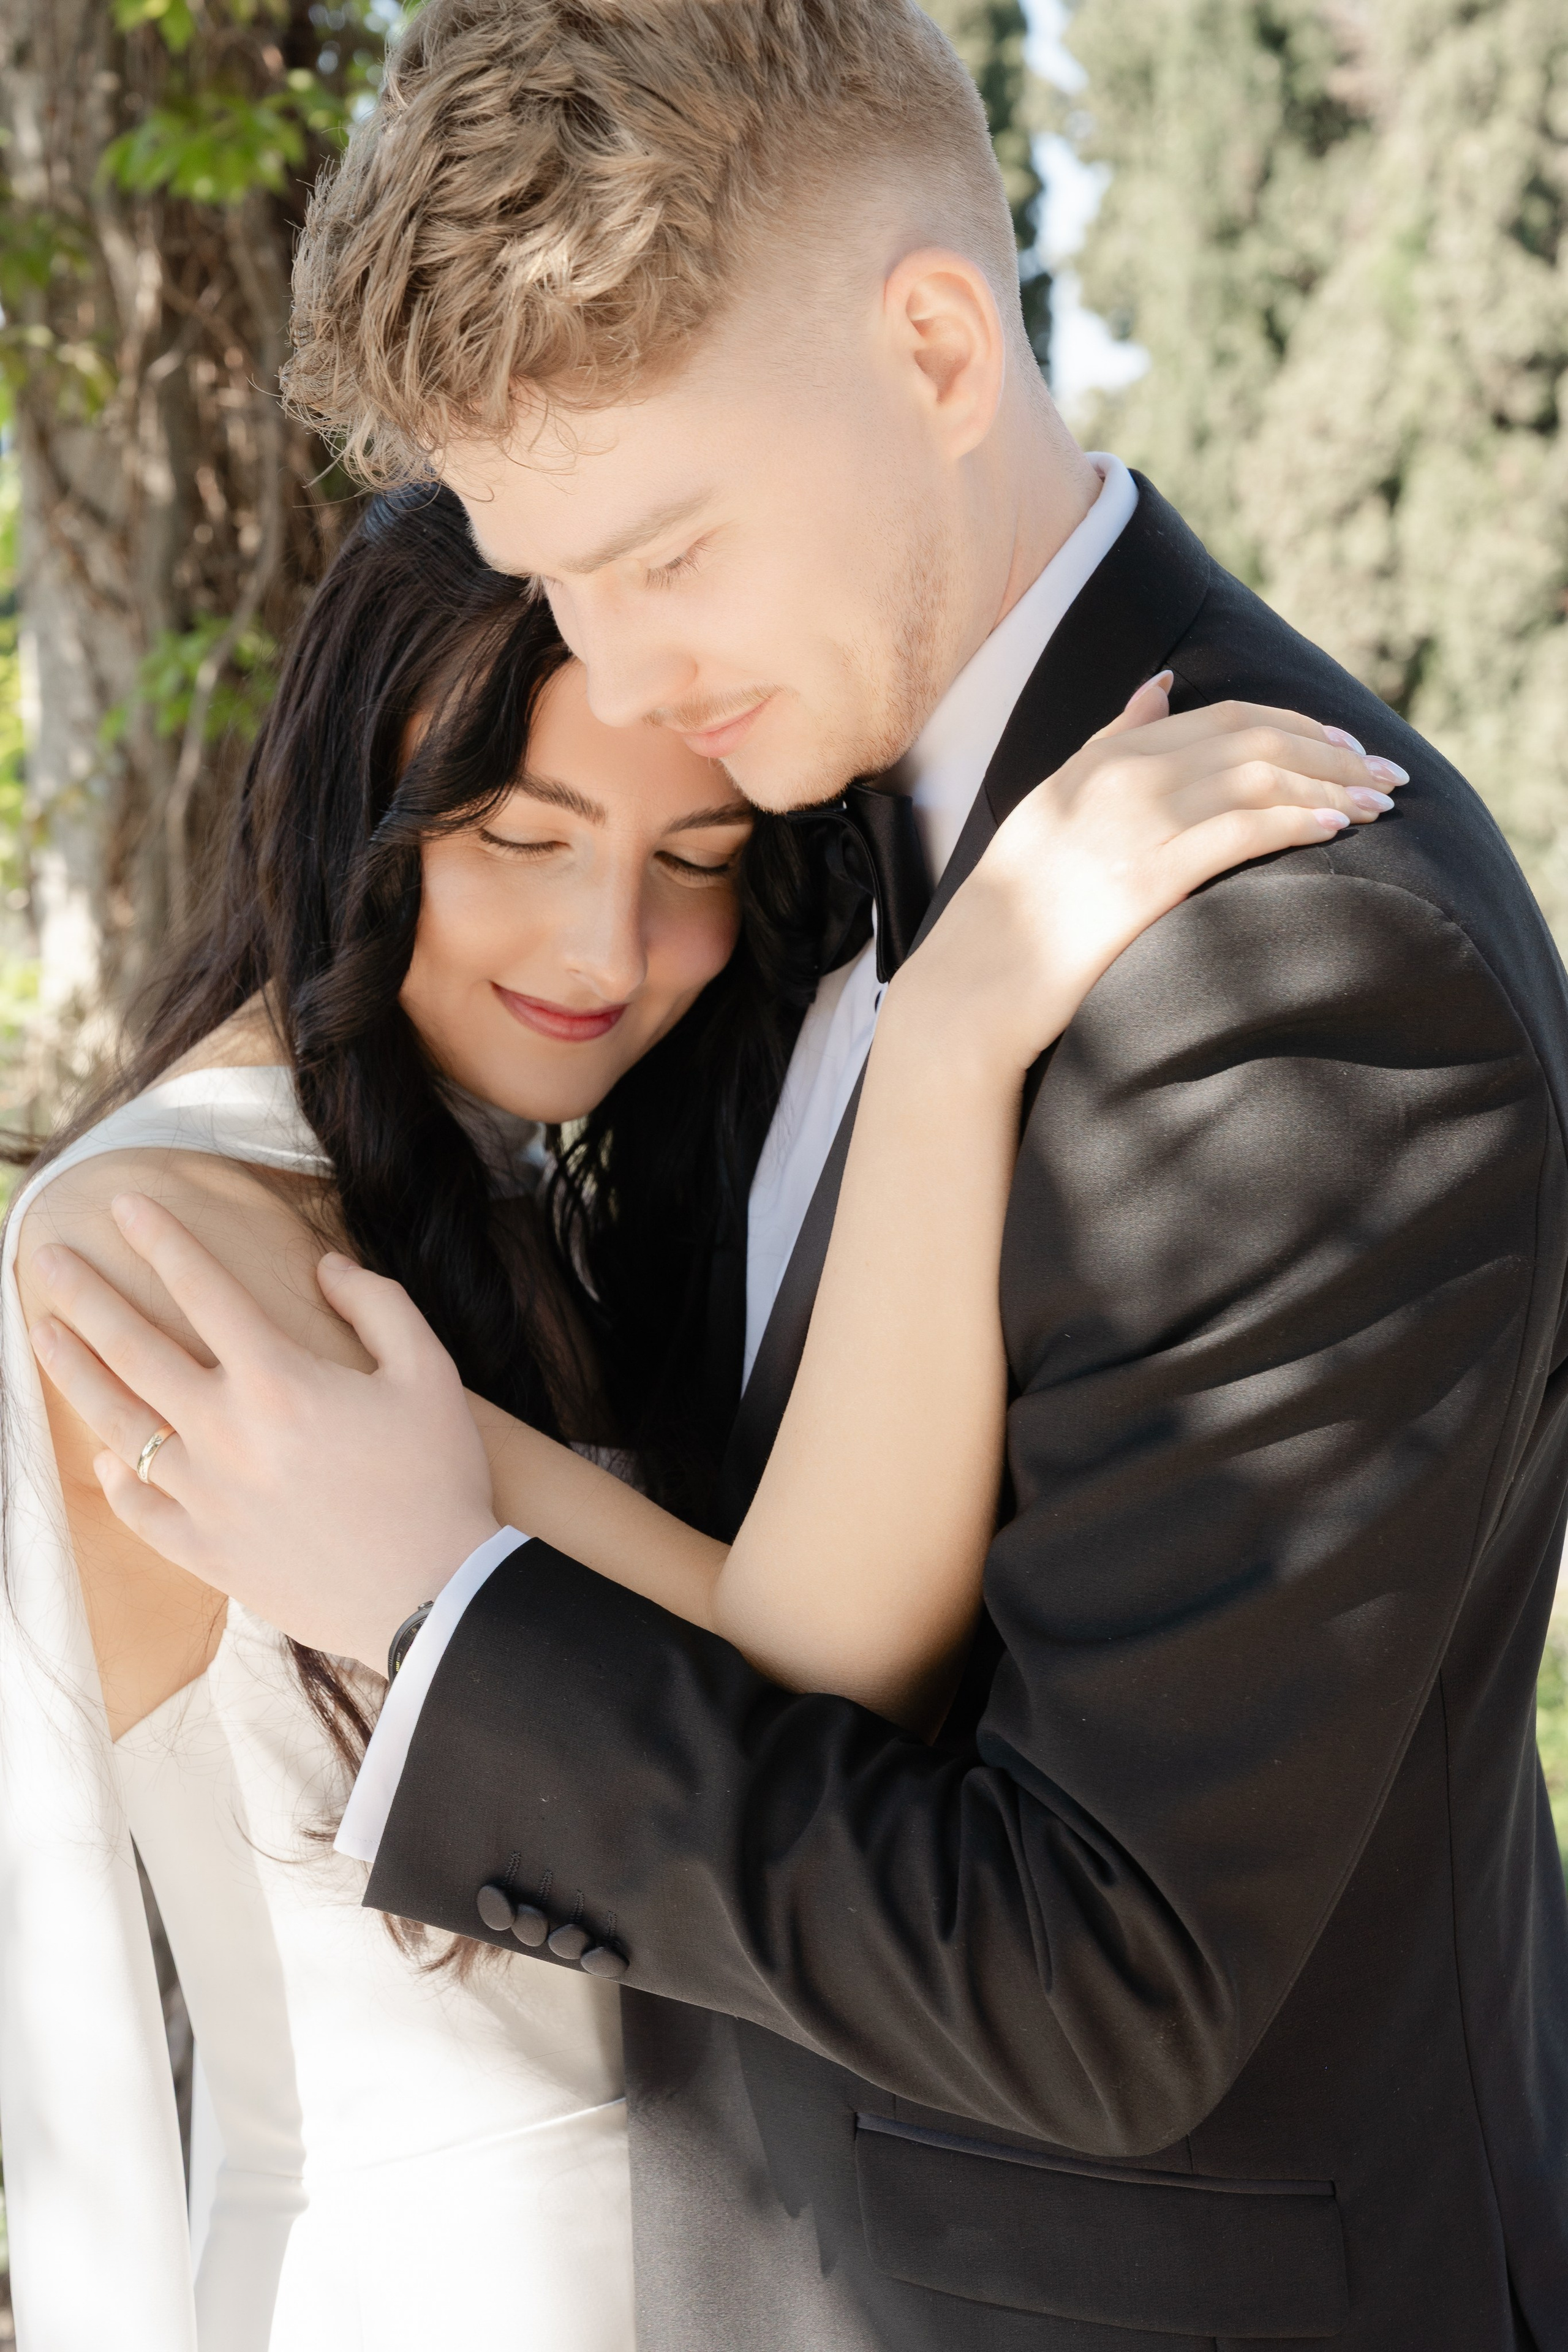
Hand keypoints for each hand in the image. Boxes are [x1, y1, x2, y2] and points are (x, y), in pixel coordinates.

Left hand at [29, 1198, 500, 1670]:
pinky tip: (102, 1457)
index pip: (203, 1288)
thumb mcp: (430, 1373)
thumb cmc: (438, 1479)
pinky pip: (139, 1511)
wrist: (435, 1597)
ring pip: (118, 1424)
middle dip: (86, 1293)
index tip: (126, 1203)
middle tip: (48, 1255)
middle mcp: (226, 1432)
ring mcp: (207, 1496)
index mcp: (279, 1381)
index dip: (163, 1239)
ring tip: (42, 1333)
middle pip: (134, 1349)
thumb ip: (378, 1305)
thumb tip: (324, 1266)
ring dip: (73, 1371)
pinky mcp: (206, 1552)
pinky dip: (115, 1480)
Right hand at [887, 682, 1408, 1079]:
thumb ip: (1109, 741)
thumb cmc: (1013, 913)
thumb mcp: (1052, 804)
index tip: (1342, 745)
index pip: (1219, 717)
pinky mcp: (1147, 877)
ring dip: (1330, 785)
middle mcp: (1120, 779)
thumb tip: (1159, 683)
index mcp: (1100, 760)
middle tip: (1383, 773)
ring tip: (1377, 804)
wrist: (973, 986)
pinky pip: (1241, 832)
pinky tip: (1335, 828)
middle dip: (1330, 751)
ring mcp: (1133, 826)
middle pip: (1253, 739)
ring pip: (1257, 778)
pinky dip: (1296, 821)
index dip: (1293, 724)